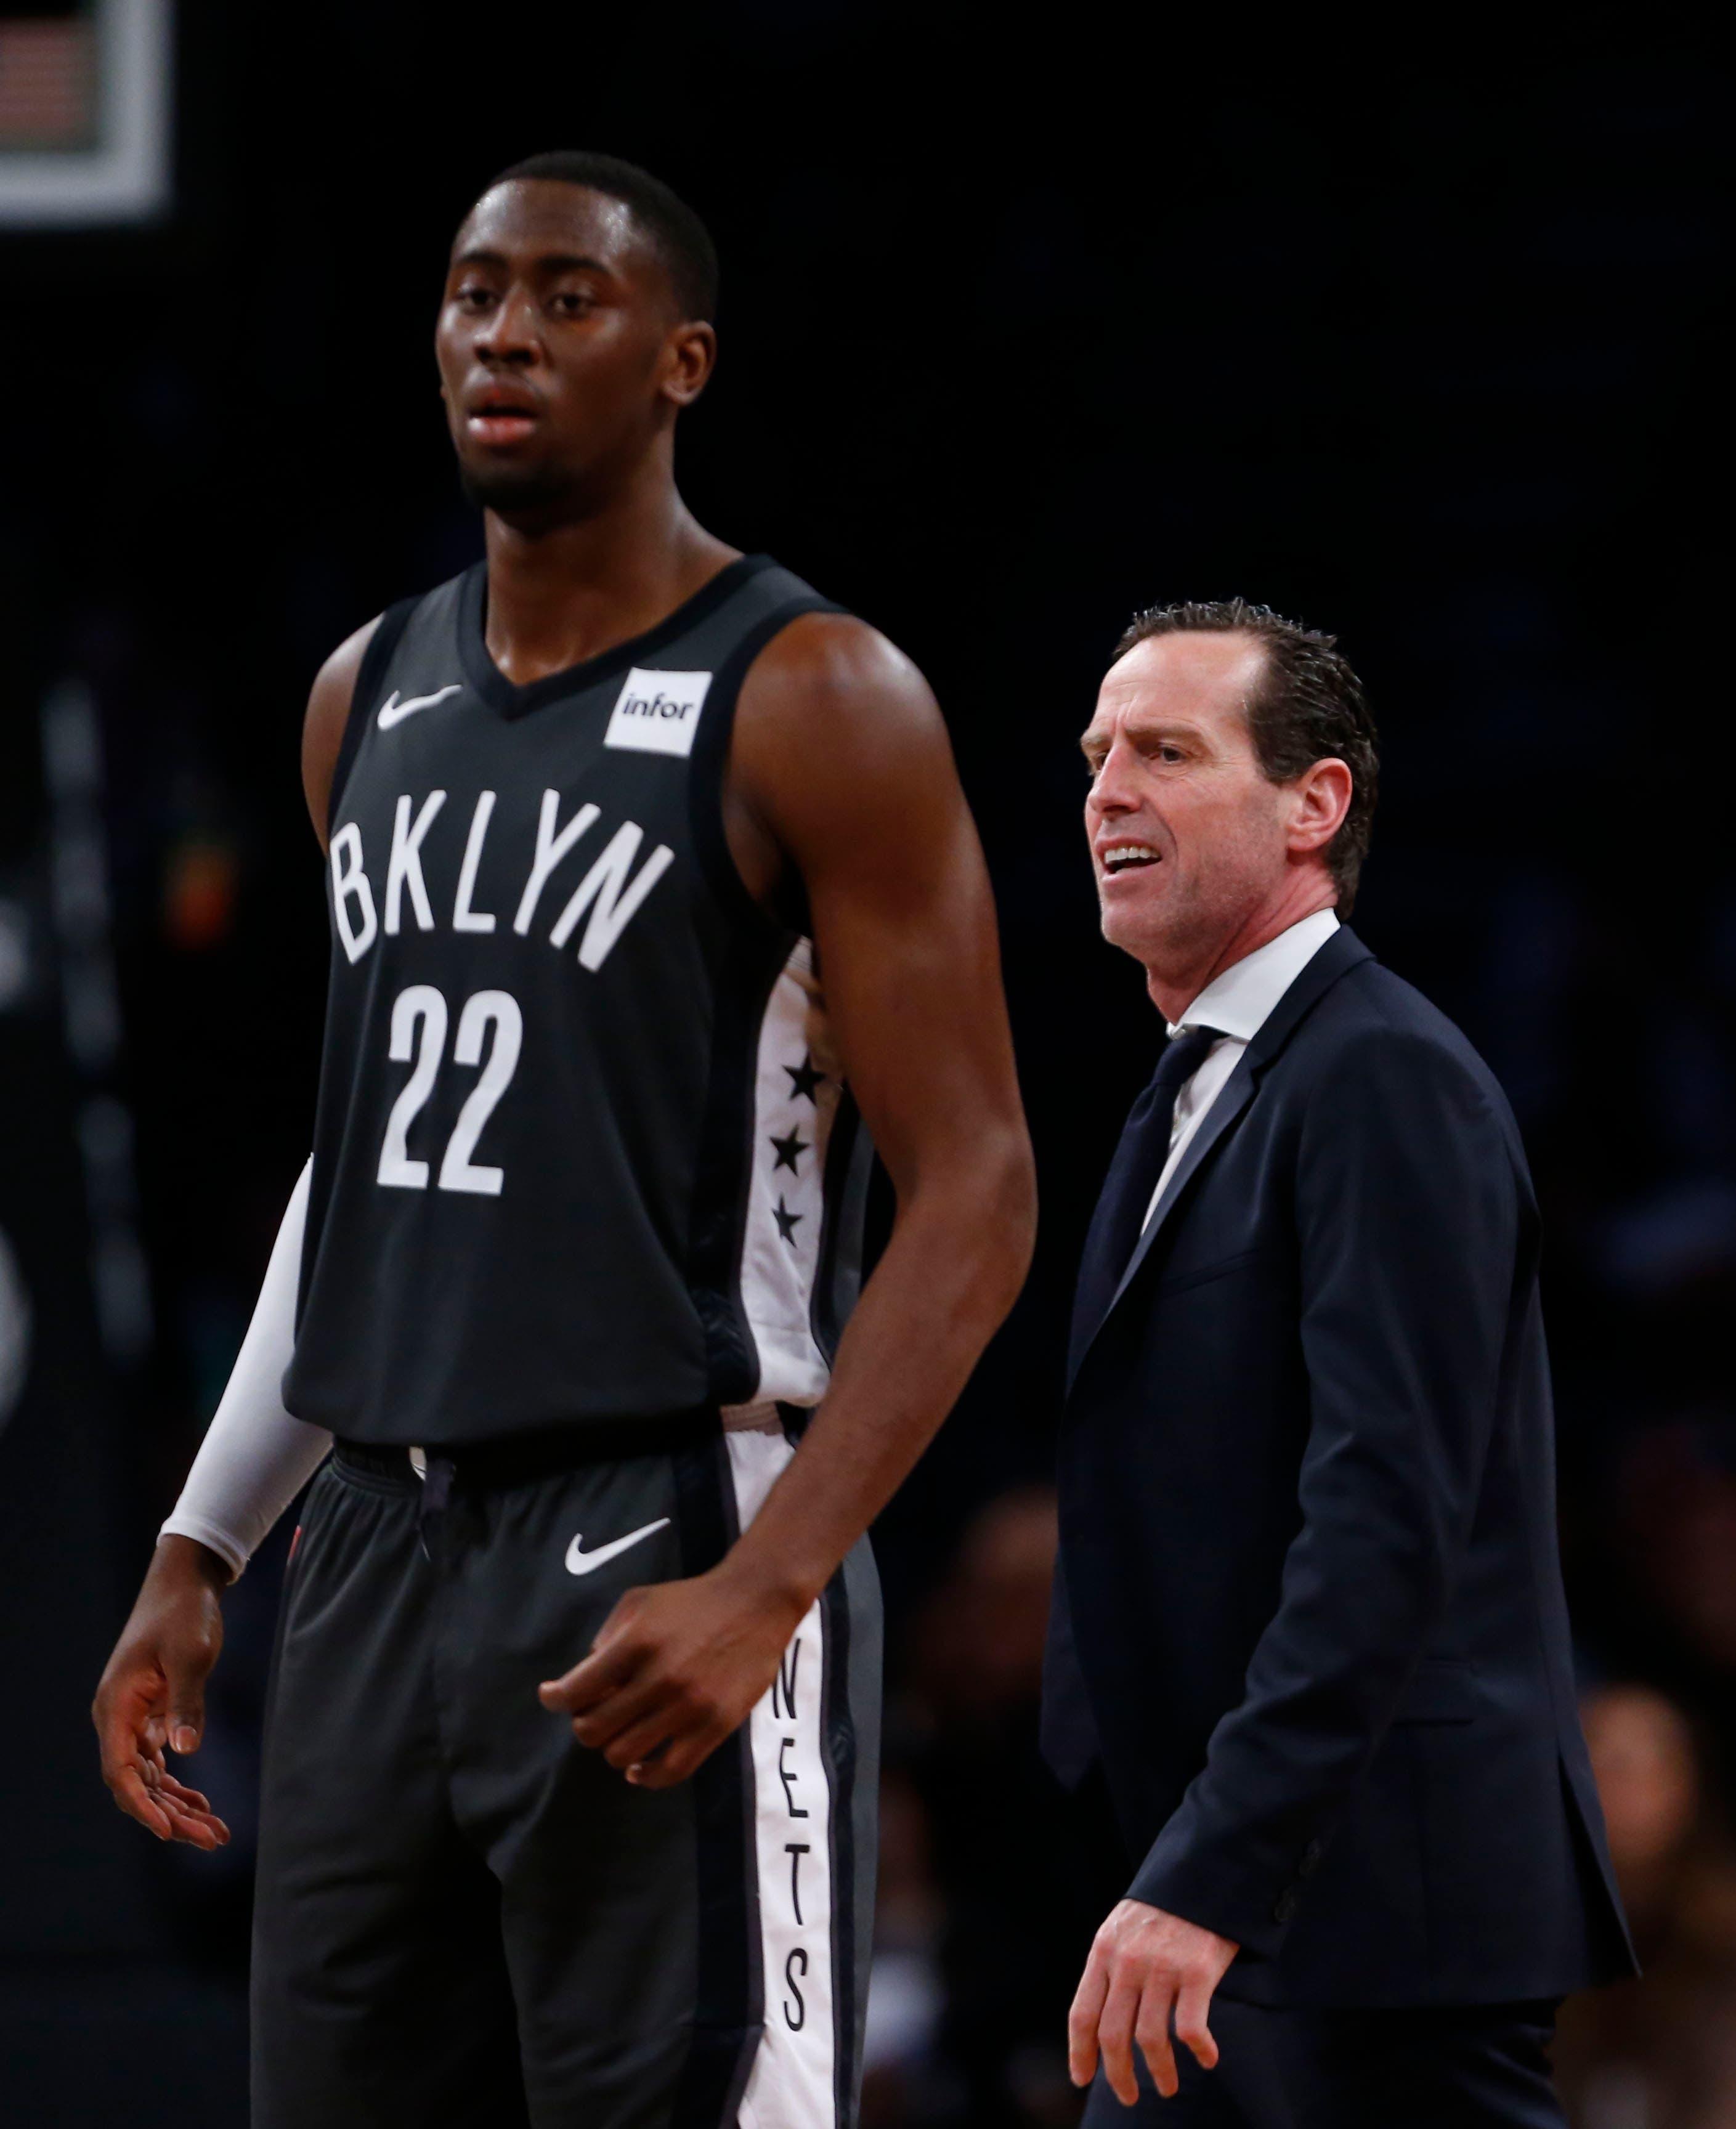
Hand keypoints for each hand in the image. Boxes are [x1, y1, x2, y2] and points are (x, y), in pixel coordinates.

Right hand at [92, 1536, 232, 1848]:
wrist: (185, 1580)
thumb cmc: (183, 1612)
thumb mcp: (189, 1655)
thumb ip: (185, 1703)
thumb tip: (183, 1751)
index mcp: (116, 1707)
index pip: (121, 1772)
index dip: (142, 1806)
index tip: (170, 1832)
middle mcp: (118, 1718)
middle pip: (138, 1783)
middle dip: (171, 1815)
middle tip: (211, 1839)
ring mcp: (134, 1718)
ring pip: (150, 1777)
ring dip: (178, 1805)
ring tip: (214, 1832)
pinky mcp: (152, 1713)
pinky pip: (160, 1761)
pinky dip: (179, 1783)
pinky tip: (203, 1803)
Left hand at [538, 1562, 805, 1789]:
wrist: (756, 1601)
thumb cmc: (692, 1600)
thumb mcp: (639, 1602)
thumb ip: (607, 1639)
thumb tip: (584, 1681)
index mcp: (636, 1643)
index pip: (576, 1690)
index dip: (555, 1698)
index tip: (553, 1697)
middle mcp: (659, 1678)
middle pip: (594, 1729)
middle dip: (584, 1723)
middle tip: (594, 1713)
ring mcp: (688, 1705)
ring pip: (624, 1754)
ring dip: (614, 1746)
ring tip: (621, 1733)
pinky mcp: (715, 1726)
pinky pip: (670, 1771)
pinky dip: (646, 1776)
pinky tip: (639, 1768)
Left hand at [1069, 1898, 1238, 2104]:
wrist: (1201, 1873)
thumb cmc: (1162, 1908)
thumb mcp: (1121, 1929)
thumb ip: (1110, 1968)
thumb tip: (1099, 2023)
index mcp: (1103, 1950)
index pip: (1082, 2013)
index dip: (1079, 2052)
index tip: (1082, 2078)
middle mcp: (1128, 1961)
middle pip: (1113, 2034)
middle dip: (1118, 2074)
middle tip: (1128, 2096)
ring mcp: (1162, 1967)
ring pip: (1150, 2039)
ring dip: (1159, 2072)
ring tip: (1167, 2087)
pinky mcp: (1196, 1972)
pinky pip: (1190, 2028)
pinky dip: (1199, 2050)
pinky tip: (1207, 2059)